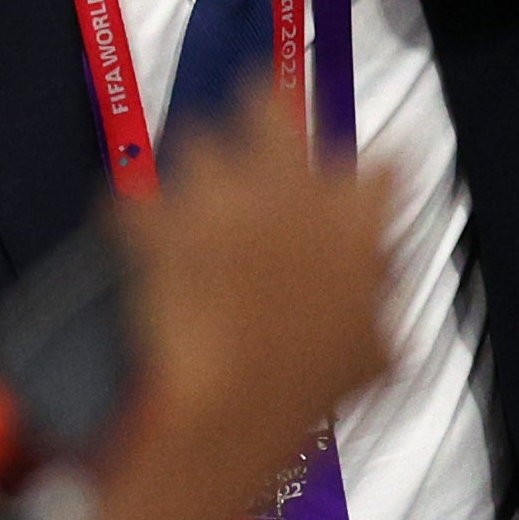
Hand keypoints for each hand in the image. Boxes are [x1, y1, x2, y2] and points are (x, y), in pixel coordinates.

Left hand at [80, 110, 396, 519]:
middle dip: (260, 110)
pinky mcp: (161, 227)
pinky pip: (134, 200)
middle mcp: (287, 193)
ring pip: (198, 141)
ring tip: (196, 189)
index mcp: (354, 221)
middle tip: (256, 124)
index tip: (368, 180)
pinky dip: (135, 212)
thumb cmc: (314, 387)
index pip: (385, 165)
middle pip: (270, 109)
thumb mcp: (377, 352)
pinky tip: (140, 224)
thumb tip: (379, 285)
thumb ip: (380, 301)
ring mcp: (219, 204)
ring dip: (197, 162)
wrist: (238, 410)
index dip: (377, 172)